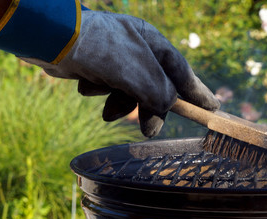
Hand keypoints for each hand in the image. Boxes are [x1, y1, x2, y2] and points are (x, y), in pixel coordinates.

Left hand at [23, 11, 219, 136]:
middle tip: (148, 130)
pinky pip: (108, 87)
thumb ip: (161, 96)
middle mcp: (137, 49)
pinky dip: (101, 91)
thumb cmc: (105, 52)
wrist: (55, 39)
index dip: (197, 92)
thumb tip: (162, 113)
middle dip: (149, 108)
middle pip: (155, 86)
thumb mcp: (142, 76)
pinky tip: (87, 85)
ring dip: (120, 103)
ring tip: (108, 112)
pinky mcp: (96, 65)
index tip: (212, 107)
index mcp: (153, 42)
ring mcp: (116, 57)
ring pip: (130, 91)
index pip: (182, 71)